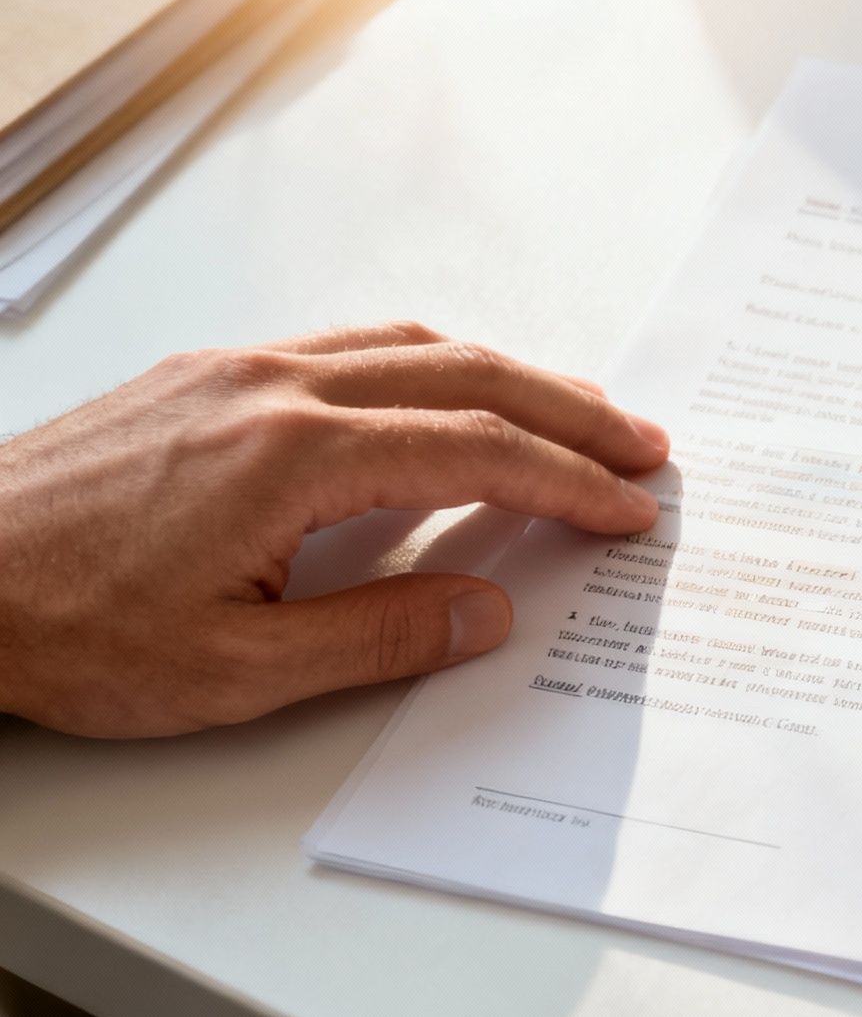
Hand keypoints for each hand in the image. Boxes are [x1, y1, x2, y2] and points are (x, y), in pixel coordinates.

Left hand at [0, 323, 668, 738]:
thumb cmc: (63, 628)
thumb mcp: (235, 671)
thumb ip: (380, 636)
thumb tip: (488, 609)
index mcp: (294, 457)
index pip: (476, 453)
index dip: (568, 481)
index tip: (629, 507)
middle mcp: (274, 389)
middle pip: (465, 376)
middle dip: (569, 410)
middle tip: (642, 444)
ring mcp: (237, 371)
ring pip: (410, 345)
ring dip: (507, 375)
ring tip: (571, 412)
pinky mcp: (204, 377)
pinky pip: (349, 345)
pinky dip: (431, 361)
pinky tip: (446, 391)